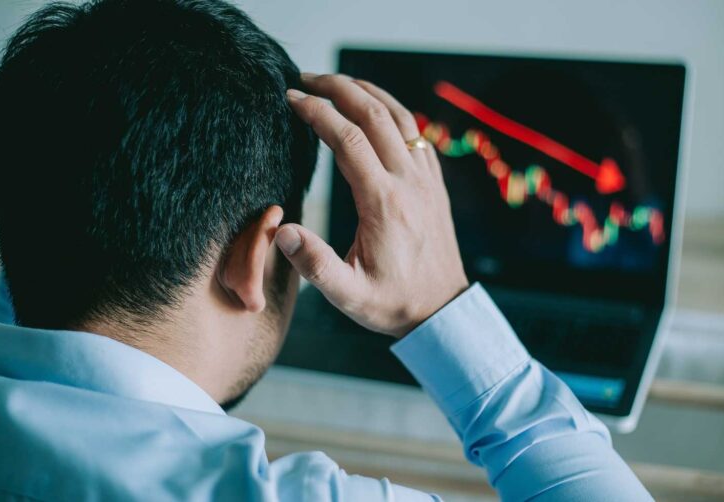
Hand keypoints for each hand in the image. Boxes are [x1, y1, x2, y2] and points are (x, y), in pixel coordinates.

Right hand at [276, 73, 468, 336]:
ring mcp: (425, 179)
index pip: (347, 140)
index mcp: (384, 203)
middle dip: (338, 88)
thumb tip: (281, 230)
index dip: (317, 113)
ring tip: (336, 83)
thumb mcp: (349, 295)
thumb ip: (314, 264)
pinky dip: (391, 110)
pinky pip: (415, 132)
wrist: (442, 310)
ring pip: (399, 116)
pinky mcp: (433, 183)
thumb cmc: (394, 303)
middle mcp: (408, 183)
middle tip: (306, 79)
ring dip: (366, 92)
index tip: (291, 98)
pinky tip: (374, 110)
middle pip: (374, 115)